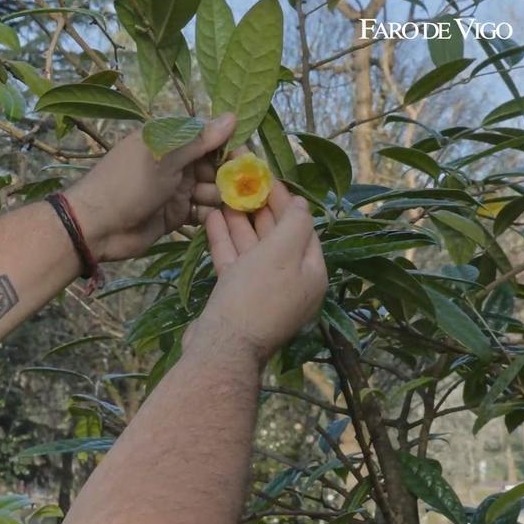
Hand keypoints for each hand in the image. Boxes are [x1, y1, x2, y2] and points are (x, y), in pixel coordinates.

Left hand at [63, 113, 235, 261]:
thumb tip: (232, 115)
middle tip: (248, 187)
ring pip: (211, 190)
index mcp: (169, 140)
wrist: (97, 227)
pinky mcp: (175, 215)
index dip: (230, 146)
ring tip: (234, 205)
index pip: (209, 137)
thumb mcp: (164, 157)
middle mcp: (174, 163)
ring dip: (223, 196)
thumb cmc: (127, 184)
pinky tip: (222, 219)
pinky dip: (211, 214)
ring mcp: (175, 190)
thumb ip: (199, 140)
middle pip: (215, 165)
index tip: (249, 156)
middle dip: (231, 175)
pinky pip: (201, 212)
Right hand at [187, 181, 327, 363]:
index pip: (302, 228)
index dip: (285, 201)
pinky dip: (225, 240)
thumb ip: (294, 223)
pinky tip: (213, 219)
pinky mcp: (235, 298)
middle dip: (260, 209)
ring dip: (239, 221)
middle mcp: (290, 283)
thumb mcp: (283, 252)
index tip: (268, 179)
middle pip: (277, 237)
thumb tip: (300, 202)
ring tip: (224, 195)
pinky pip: (234, 262)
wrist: (223, 345)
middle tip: (244, 184)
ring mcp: (261, 292)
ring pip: (252, 249)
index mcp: (310, 273)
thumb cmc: (256, 296)